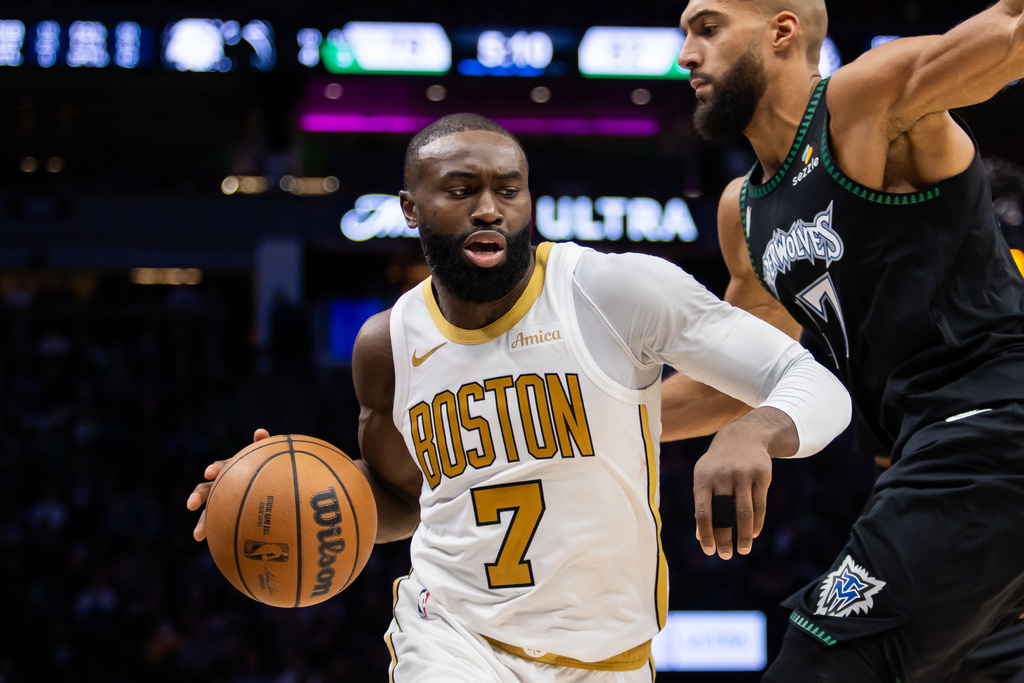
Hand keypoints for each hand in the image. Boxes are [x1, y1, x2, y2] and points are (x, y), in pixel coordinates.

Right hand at [186, 428, 269, 540]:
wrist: (272, 493)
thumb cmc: (269, 473)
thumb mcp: (267, 459)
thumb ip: (263, 446)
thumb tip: (260, 431)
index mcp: (231, 471)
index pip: (220, 468)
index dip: (215, 469)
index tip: (210, 473)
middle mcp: (223, 488)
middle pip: (207, 491)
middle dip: (198, 496)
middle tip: (191, 504)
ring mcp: (223, 505)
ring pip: (209, 514)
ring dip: (202, 523)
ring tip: (198, 535)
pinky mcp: (227, 521)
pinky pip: (222, 529)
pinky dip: (217, 536)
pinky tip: (218, 547)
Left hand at [692, 436, 771, 559]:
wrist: (743, 436)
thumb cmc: (718, 464)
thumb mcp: (704, 478)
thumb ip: (702, 505)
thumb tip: (700, 537)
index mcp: (704, 478)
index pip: (703, 512)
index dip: (706, 534)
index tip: (710, 551)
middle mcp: (723, 476)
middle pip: (724, 515)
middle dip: (725, 539)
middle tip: (726, 556)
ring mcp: (743, 474)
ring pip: (744, 513)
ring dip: (744, 535)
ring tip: (743, 549)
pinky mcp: (762, 474)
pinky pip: (760, 505)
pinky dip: (757, 522)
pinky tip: (753, 534)